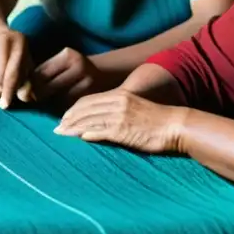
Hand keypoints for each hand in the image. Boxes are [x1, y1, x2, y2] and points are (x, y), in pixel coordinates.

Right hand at [0, 29, 31, 108]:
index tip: (5, 104)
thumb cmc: (18, 55)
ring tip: (0, 82)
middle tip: (6, 89)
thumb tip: (23, 97)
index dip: (9, 90)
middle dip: (2, 88)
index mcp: (18, 43)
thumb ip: (27, 82)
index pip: (12, 71)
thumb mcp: (28, 65)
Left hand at [30, 47, 103, 102]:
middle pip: (47, 87)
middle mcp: (79, 66)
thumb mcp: (61, 63)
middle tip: (32, 99)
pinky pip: (69, 106)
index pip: (40, 73)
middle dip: (37, 95)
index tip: (23, 91)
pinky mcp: (92, 96)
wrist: (104, 73)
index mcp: (68, 55)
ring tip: (46, 101)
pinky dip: (61, 108)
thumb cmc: (73, 68)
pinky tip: (59, 105)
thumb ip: (43, 72)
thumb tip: (22, 91)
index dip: (29, 84)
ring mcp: (88, 82)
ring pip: (57, 99)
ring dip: (49, 103)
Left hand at [53, 88, 186, 153]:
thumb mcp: (134, 107)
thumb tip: (99, 119)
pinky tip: (80, 138)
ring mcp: (120, 116)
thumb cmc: (157, 120)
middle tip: (57, 127)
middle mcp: (117, 103)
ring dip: (73, 128)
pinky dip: (88, 134)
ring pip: (89, 120)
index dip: (73, 109)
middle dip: (69, 118)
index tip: (64, 117)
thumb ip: (117, 110)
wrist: (176, 125)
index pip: (88, 100)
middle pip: (85, 109)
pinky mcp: (124, 131)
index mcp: (119, 95)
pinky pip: (101, 131)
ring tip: (62, 134)